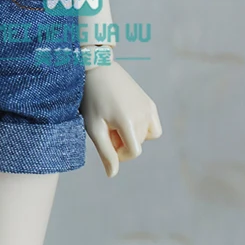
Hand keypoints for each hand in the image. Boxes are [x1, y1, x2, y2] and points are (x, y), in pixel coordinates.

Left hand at [79, 61, 162, 177]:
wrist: (97, 69)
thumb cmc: (91, 99)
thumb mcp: (93, 127)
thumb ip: (105, 152)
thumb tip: (112, 174)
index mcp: (128, 121)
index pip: (133, 152)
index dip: (120, 153)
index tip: (107, 141)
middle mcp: (143, 114)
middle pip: (138, 144)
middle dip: (122, 141)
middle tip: (106, 124)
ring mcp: (148, 107)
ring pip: (146, 136)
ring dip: (132, 134)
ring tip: (115, 120)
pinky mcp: (150, 103)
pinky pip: (153, 126)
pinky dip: (142, 128)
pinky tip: (127, 118)